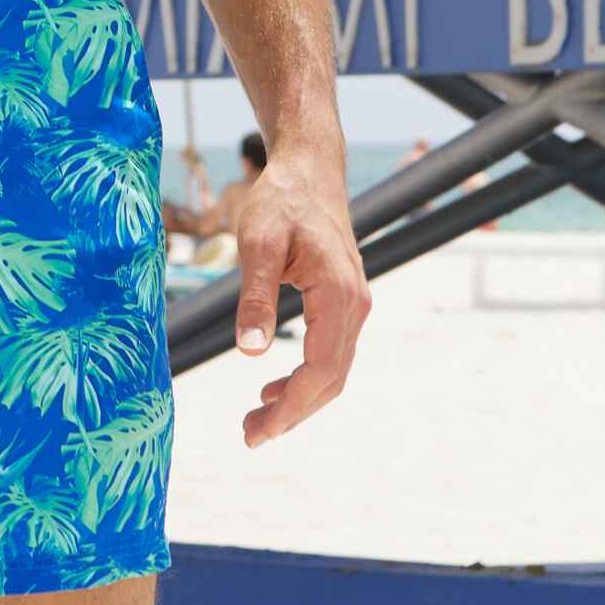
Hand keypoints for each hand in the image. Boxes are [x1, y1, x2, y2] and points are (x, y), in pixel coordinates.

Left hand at [232, 144, 370, 447]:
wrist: (308, 169)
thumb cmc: (281, 200)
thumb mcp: (258, 242)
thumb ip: (254, 296)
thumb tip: (250, 353)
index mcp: (338, 294)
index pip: (320, 370)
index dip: (290, 407)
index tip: (257, 429)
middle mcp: (355, 305)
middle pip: (330, 379)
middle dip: (292, 412)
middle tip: (250, 435)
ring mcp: (354, 304)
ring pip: (333, 370)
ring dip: (299, 399)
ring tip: (257, 419)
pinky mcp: (343, 300)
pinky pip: (331, 351)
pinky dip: (306, 376)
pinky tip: (273, 385)